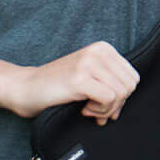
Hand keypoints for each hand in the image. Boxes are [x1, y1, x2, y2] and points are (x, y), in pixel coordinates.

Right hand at [0, 42, 137, 121]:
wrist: (26, 88)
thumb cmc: (57, 86)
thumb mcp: (89, 78)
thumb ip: (109, 86)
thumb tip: (123, 107)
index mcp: (103, 48)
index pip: (132, 77)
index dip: (122, 97)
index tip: (103, 104)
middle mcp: (98, 51)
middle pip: (130, 86)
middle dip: (116, 104)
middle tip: (96, 110)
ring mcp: (89, 63)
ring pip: (121, 93)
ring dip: (106, 109)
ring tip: (89, 109)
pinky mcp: (80, 78)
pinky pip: (109, 99)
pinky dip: (99, 111)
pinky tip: (83, 109)